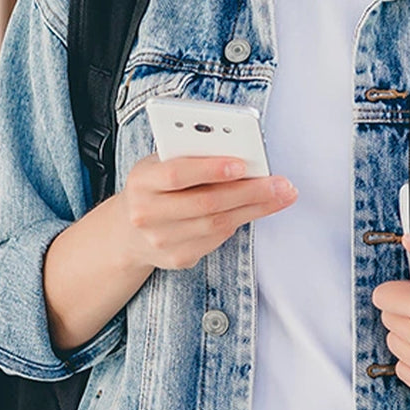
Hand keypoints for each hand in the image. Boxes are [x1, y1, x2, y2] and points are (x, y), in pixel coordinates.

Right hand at [118, 155, 297, 271]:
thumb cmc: (156, 185)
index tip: (242, 163)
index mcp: (142, 181)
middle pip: (206, 203)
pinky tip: (258, 209)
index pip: (176, 174)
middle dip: (249, 191)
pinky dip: (240, 222)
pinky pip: (216, 240)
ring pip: (217, 224)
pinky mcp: (177, 258)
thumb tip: (240, 151)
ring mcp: (160, 240)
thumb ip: (191, 155)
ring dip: (256, 209)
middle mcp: (146, 214)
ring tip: (282, 195)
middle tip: (281, 183)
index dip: (210, 169)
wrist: (127, 231)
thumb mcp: (161, 162)